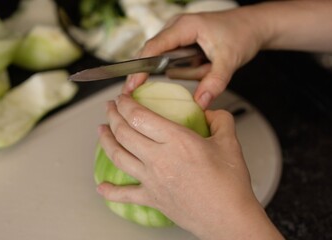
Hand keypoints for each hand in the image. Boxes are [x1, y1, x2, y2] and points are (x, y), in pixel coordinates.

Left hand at [97, 94, 282, 239]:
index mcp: (177, 141)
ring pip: (118, 157)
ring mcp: (152, 180)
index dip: (125, 103)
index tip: (122, 97)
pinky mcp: (152, 198)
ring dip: (105, 141)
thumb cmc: (230, 184)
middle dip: (112, 115)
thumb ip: (220, 120)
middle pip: (123, 133)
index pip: (139, 116)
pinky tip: (101, 188)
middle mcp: (159, 159)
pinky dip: (110, 191)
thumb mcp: (230, 142)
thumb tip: (210, 112)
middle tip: (110, 108)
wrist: (229, 218)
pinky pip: (125, 195)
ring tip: (101, 130)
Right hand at [122, 8, 264, 108]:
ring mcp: (178, 33)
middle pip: (153, 53)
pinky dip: (185, 68)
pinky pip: (174, 59)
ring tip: (204, 66)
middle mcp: (176, 27)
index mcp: (184, 26)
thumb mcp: (230, 61)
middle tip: (144, 91)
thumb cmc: (241, 34)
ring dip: (182, 69)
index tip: (131, 86)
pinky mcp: (182, 42)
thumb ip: (215, 82)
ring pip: (165, 58)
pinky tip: (203, 65)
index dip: (140, 68)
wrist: (253, 26)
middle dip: (151, 72)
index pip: (153, 48)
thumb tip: (200, 102)